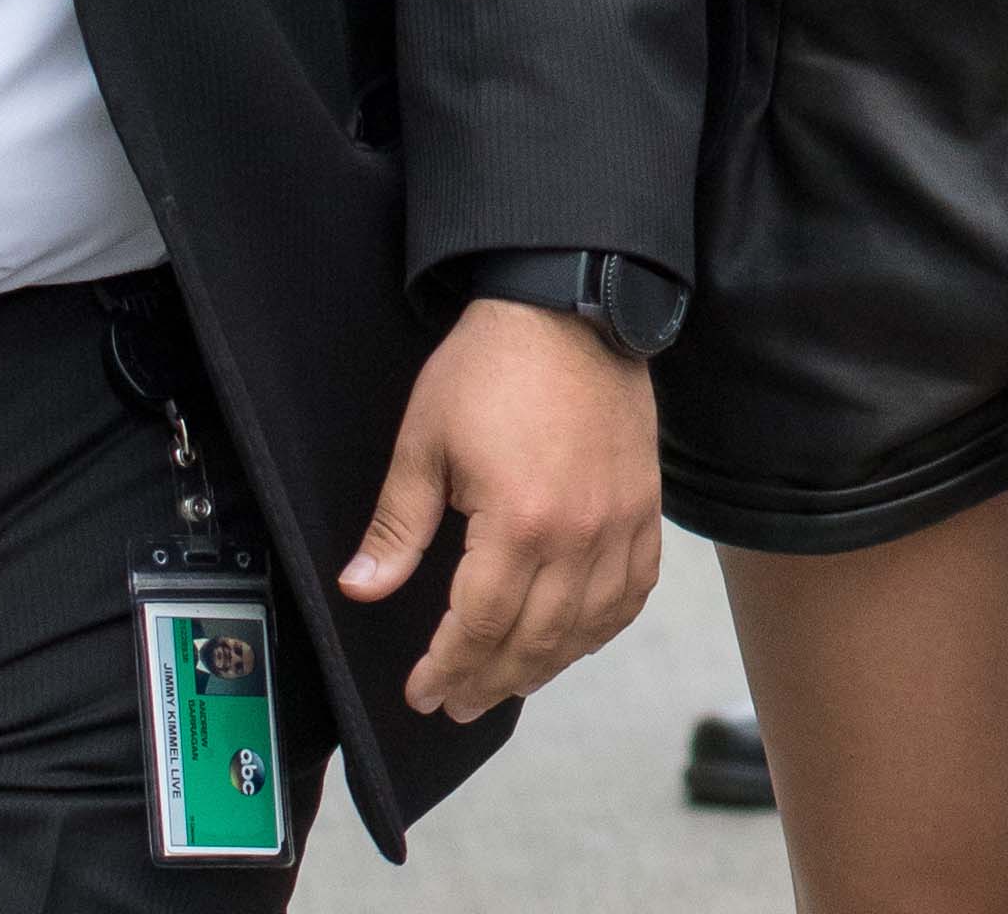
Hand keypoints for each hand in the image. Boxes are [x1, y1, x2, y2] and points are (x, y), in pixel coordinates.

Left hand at [339, 299, 661, 722]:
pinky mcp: (646, 503)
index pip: (480, 626)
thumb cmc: (491, 366)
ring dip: (545, 665)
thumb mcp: (425, 441)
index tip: (422, 692)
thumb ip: (397, 526)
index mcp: (518, 521)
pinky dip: (605, 624)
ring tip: (508, 681)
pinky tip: (578, 635)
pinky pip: (634, 587)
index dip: (447, 668)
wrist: (568, 305)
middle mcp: (578, 532)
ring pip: (588, 625)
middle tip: (457, 702)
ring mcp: (620, 521)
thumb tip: (361, 589)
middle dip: (489, 681)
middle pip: (534, 640)